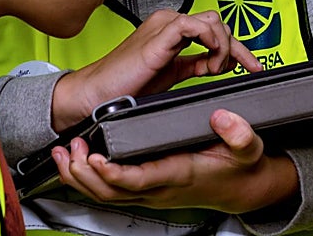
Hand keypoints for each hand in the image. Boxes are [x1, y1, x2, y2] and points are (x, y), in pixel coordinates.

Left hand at [51, 109, 298, 212]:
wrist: (242, 188)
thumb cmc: (239, 168)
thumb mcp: (249, 148)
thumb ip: (239, 133)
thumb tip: (223, 118)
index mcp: (179, 173)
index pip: (141, 179)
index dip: (115, 173)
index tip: (96, 159)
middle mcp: (160, 186)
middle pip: (113, 191)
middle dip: (85, 174)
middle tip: (71, 149)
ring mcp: (151, 190)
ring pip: (106, 194)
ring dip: (79, 176)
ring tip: (63, 152)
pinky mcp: (145, 188)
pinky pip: (109, 191)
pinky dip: (86, 178)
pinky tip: (73, 161)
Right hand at [52, 10, 260, 128]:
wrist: (97, 95)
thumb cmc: (126, 88)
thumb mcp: (171, 77)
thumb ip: (193, 66)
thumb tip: (218, 65)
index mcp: (171, 31)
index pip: (214, 29)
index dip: (238, 48)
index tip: (253, 67)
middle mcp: (169, 23)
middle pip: (218, 22)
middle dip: (237, 47)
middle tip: (245, 69)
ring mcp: (164, 26)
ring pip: (212, 21)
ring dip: (224, 46)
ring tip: (217, 70)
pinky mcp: (160, 35)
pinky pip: (196, 26)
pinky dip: (211, 43)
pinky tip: (211, 63)